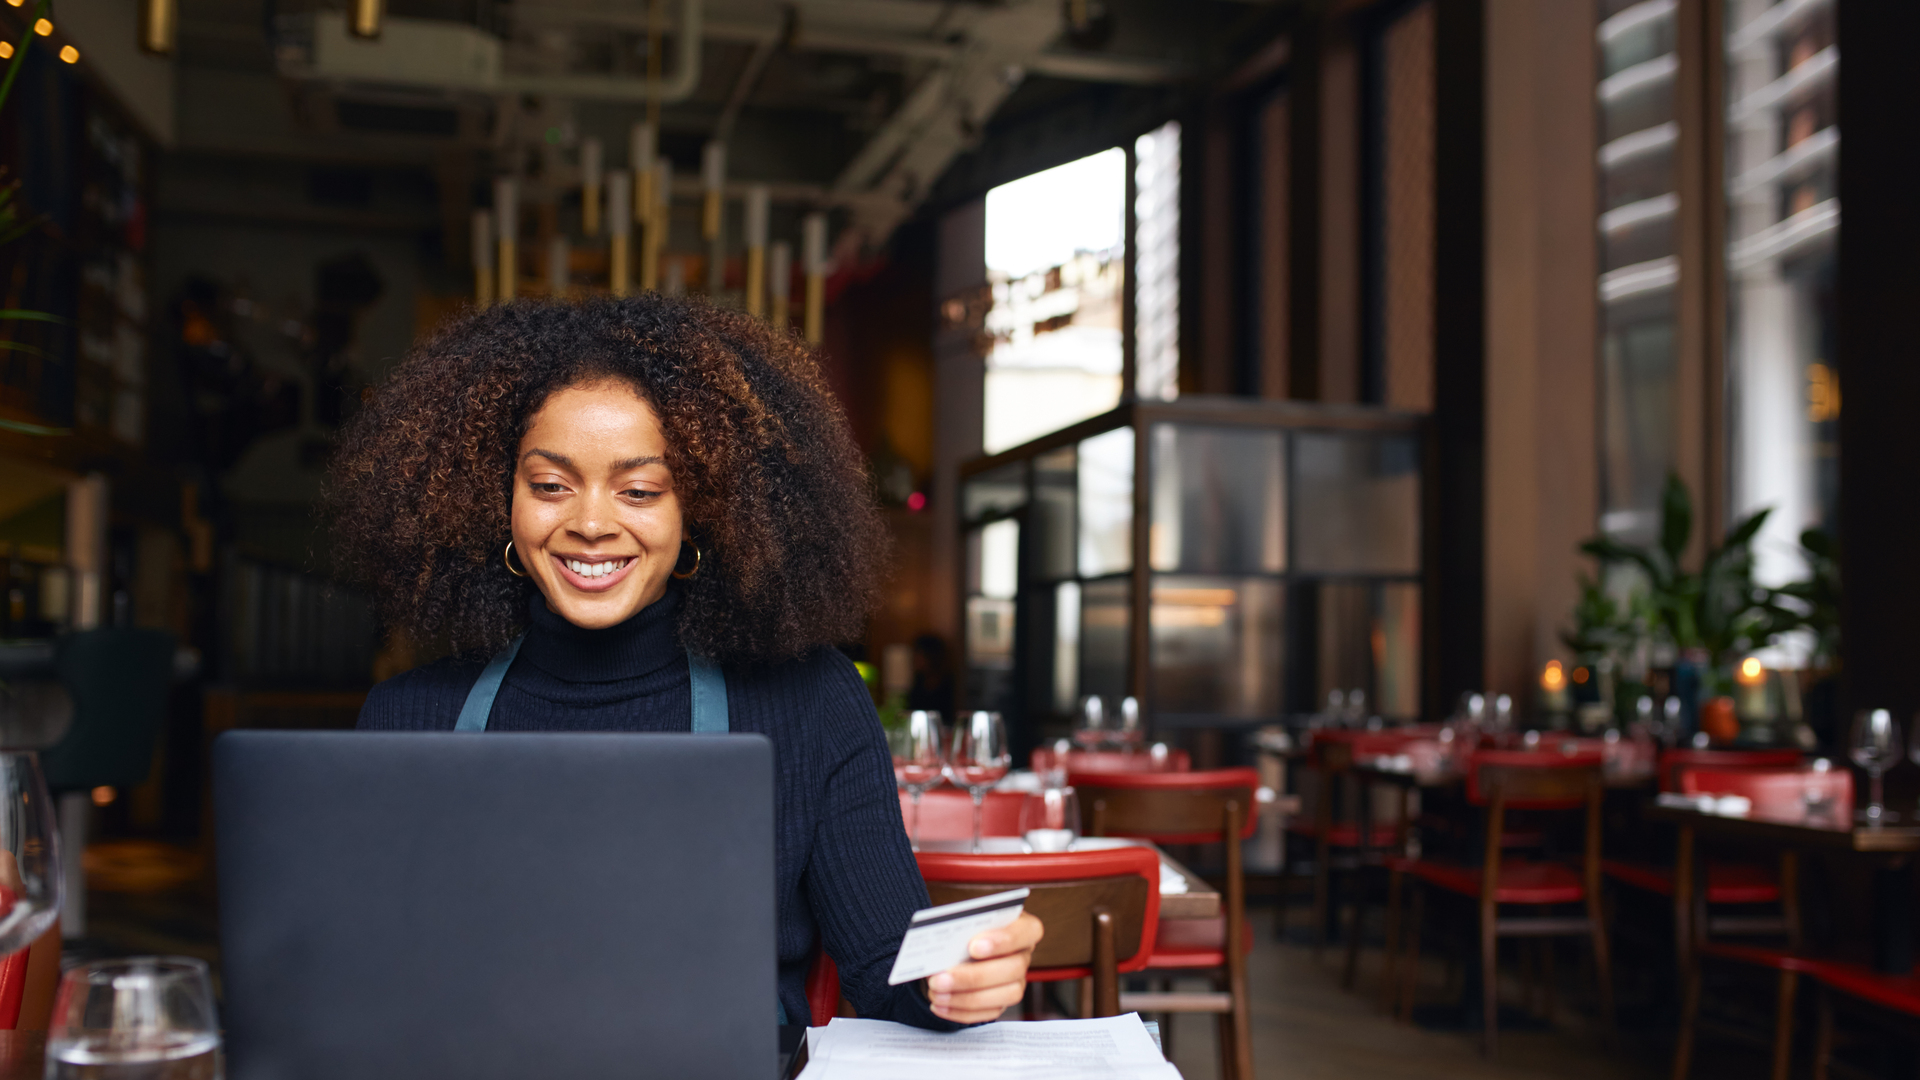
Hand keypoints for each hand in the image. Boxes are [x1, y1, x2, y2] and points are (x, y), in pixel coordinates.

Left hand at [926, 911, 1043, 1022]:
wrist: (956, 945)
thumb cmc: (965, 927)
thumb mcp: (965, 919)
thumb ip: (962, 925)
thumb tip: (944, 942)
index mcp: (1023, 927)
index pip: (1027, 931)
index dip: (1002, 940)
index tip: (973, 946)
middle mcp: (1023, 955)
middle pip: (1013, 969)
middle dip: (974, 977)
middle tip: (940, 979)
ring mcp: (1016, 981)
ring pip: (1006, 995)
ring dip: (967, 998)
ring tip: (936, 993)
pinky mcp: (1003, 1001)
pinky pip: (990, 1012)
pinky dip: (962, 1011)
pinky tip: (939, 1005)